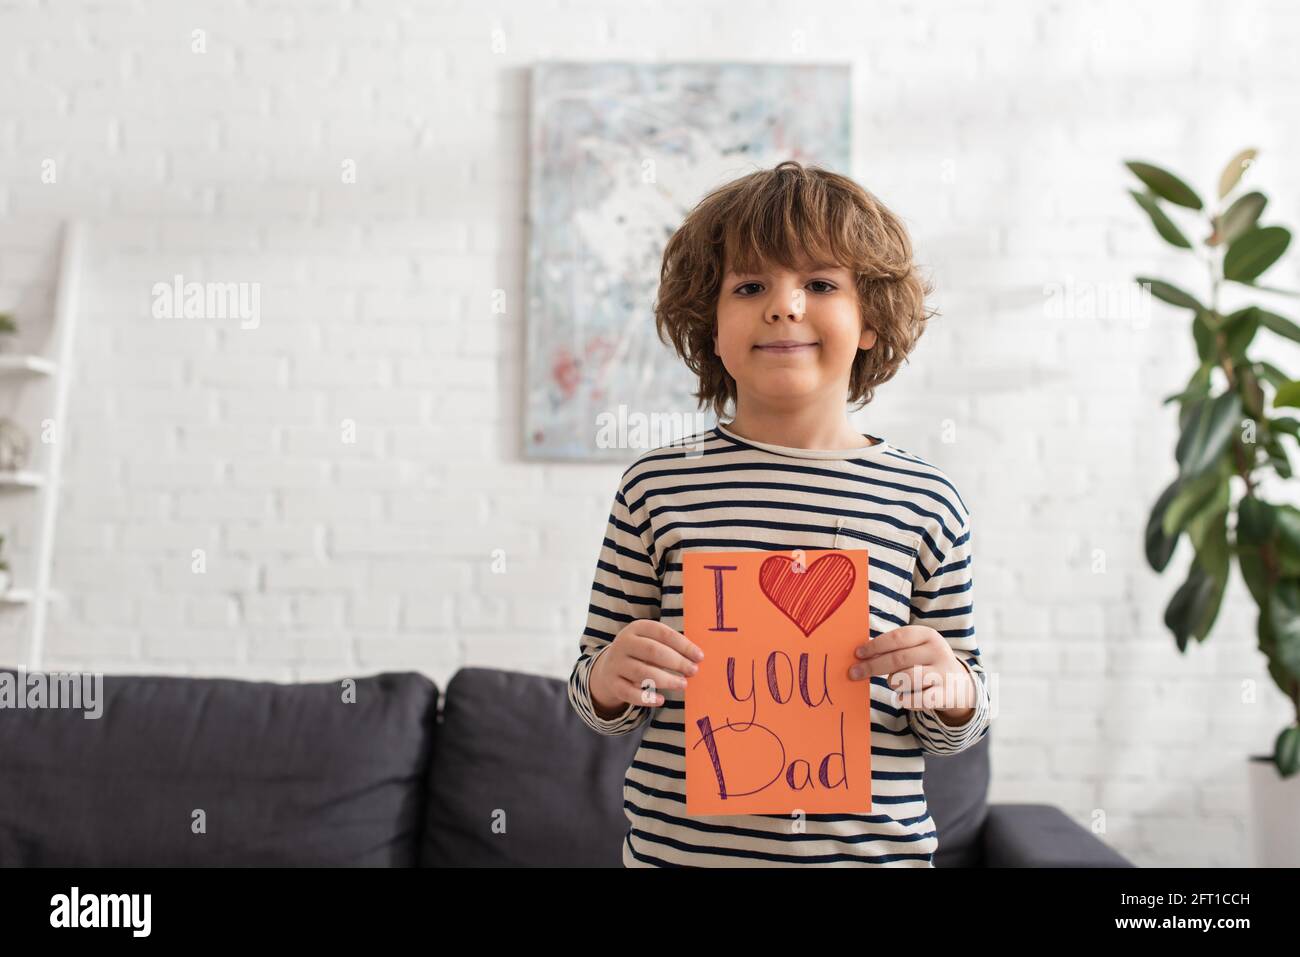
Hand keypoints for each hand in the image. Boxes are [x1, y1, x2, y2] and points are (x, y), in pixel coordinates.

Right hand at [589, 619, 704, 715]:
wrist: (609, 668)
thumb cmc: (641, 653)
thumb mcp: (651, 642)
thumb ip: (671, 647)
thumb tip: (697, 659)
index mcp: (637, 628)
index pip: (662, 633)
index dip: (683, 645)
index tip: (699, 656)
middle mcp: (624, 643)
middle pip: (652, 651)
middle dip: (676, 662)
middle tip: (693, 671)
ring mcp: (616, 664)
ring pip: (642, 672)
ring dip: (666, 680)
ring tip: (683, 684)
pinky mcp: (613, 683)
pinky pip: (630, 693)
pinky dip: (646, 698)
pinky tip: (661, 700)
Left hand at [848, 625, 977, 725]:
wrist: (959, 685)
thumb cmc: (925, 663)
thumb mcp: (915, 649)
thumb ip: (893, 649)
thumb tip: (860, 656)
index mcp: (928, 635)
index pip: (898, 638)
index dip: (875, 646)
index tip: (857, 654)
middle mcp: (938, 652)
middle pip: (898, 659)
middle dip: (872, 666)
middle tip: (854, 673)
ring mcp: (943, 673)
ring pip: (906, 679)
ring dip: (892, 682)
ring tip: (894, 682)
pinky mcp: (945, 694)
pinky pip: (916, 699)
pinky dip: (904, 700)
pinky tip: (902, 698)